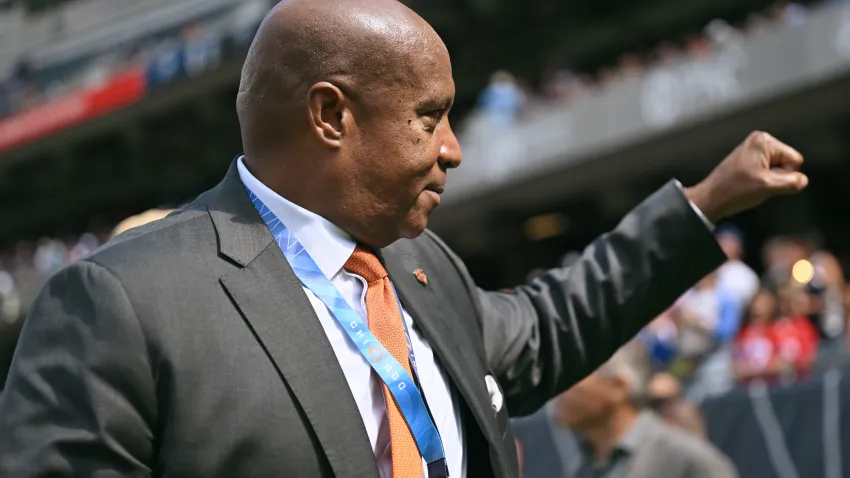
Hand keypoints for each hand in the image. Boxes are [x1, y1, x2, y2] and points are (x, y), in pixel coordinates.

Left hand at [685, 131, 807, 222]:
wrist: (711, 199)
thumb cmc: (734, 191)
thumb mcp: (768, 187)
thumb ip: (792, 182)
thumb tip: (802, 180)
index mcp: (764, 141)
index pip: (795, 160)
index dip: (785, 175)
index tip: (764, 179)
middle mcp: (759, 140)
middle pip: (787, 163)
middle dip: (777, 177)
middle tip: (756, 183)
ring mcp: (753, 150)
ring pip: (778, 169)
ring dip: (769, 180)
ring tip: (751, 184)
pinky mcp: (748, 160)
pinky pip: (768, 172)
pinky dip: (762, 181)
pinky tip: (748, 184)